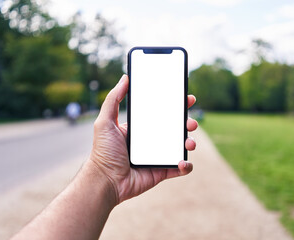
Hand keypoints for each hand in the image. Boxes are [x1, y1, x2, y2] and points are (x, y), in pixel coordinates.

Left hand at [89, 74, 197, 203]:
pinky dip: (186, 165)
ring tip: (189, 142)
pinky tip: (182, 161)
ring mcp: (158, 156)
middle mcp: (151, 141)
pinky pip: (180, 168)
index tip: (186, 99)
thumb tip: (125, 78)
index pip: (161, 113)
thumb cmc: (103, 152)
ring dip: (190, 142)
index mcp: (141, 128)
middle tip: (190, 122)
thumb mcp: (104, 121)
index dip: (175, 106)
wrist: (106, 181)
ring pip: (180, 146)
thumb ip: (113, 99)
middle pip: (175, 129)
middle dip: (187, 123)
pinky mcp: (162, 171)